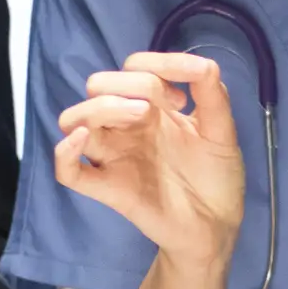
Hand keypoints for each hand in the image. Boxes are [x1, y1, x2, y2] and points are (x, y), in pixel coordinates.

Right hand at [51, 52, 244, 272]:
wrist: (217, 226)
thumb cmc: (216, 177)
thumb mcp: (222, 130)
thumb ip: (213, 94)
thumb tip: (200, 62)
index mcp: (152, 109)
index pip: (131, 68)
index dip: (152, 69)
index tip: (181, 99)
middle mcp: (127, 127)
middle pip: (97, 86)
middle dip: (124, 85)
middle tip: (157, 109)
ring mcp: (113, 156)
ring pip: (74, 119)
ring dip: (99, 108)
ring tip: (140, 116)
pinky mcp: (107, 188)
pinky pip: (67, 170)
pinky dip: (65, 152)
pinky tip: (82, 140)